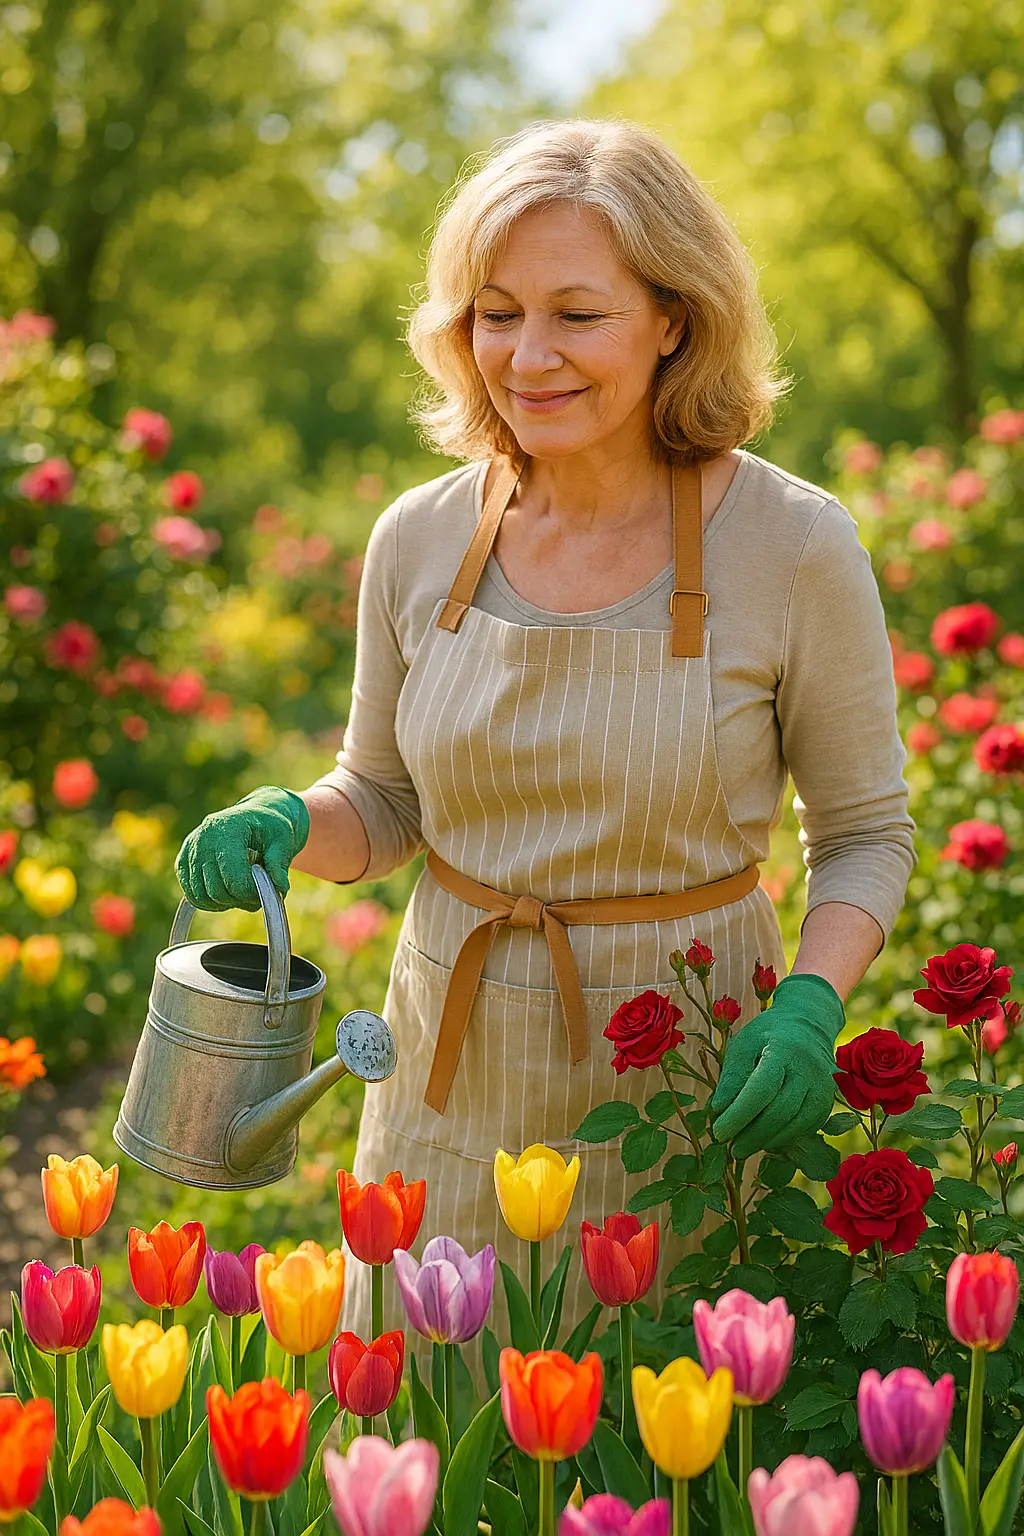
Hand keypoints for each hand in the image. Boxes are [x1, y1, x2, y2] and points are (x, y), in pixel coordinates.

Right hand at [174, 786, 309, 911]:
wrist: (256, 817)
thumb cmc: (271, 827)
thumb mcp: (283, 839)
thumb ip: (279, 864)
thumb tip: (279, 889)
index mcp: (227, 829)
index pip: (234, 878)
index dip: (253, 893)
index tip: (268, 891)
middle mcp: (202, 838)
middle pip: (217, 891)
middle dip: (241, 900)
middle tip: (258, 894)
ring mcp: (189, 850)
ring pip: (202, 897)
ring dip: (226, 903)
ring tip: (243, 890)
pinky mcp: (182, 861)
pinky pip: (192, 895)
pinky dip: (210, 902)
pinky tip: (228, 893)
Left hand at [709, 972, 844, 1158]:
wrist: (808, 1025)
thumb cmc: (767, 1035)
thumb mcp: (743, 1045)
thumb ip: (732, 1077)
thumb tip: (718, 1111)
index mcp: (783, 1050)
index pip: (761, 1089)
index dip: (739, 1115)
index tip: (718, 1132)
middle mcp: (808, 1070)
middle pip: (779, 1113)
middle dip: (751, 1135)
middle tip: (729, 1148)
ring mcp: (823, 1088)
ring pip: (794, 1126)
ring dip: (766, 1142)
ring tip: (742, 1147)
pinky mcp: (827, 1103)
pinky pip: (806, 1129)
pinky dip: (783, 1140)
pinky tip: (765, 1141)